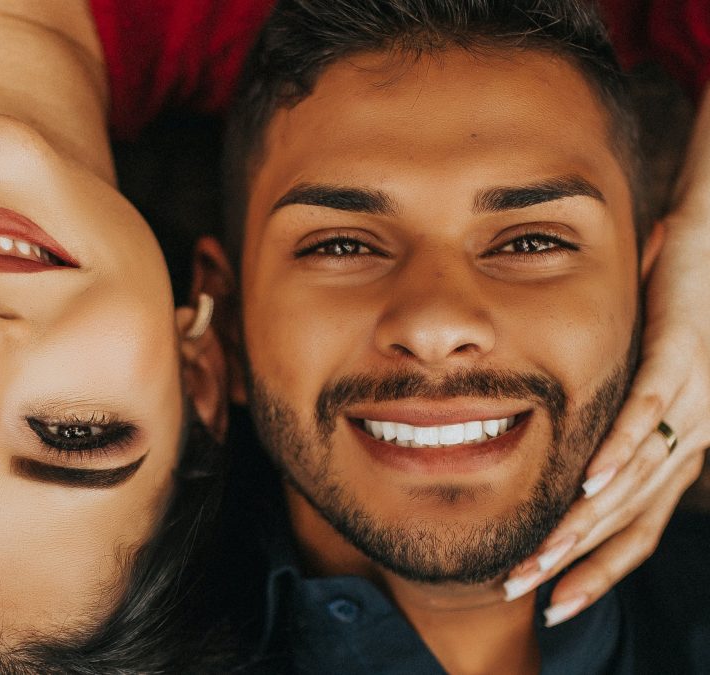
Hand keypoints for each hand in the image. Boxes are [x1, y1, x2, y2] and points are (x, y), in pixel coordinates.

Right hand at [502, 209, 709, 626]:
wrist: (709, 243)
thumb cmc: (665, 306)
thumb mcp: (628, 374)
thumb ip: (599, 416)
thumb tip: (552, 450)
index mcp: (678, 449)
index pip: (637, 530)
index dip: (599, 572)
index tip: (554, 604)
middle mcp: (690, 436)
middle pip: (628, 518)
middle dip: (574, 561)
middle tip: (520, 588)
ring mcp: (691, 397)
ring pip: (633, 476)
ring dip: (583, 521)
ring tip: (541, 553)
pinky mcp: (684, 352)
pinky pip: (647, 410)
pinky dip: (617, 449)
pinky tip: (587, 481)